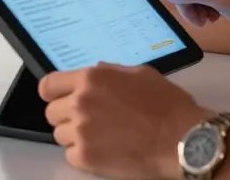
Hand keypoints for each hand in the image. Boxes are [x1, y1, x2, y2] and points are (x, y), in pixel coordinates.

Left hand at [39, 63, 209, 178]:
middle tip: (89, 120)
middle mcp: (81, 102)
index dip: (52, 93)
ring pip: (60, 135)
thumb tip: (95, 72)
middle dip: (67, 116)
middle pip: (51, 112)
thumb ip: (110, 72)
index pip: (48, 85)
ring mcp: (81, 132)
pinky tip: (105, 149)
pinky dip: (84, 155)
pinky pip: (71, 155)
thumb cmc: (167, 105)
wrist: (182, 139)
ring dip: (75, 136)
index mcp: (92, 79)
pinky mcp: (85, 158)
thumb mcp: (140, 74)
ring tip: (102, 136)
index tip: (56, 98)